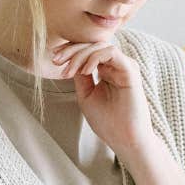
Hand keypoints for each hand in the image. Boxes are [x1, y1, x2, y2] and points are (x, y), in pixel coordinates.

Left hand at [51, 38, 153, 154]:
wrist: (124, 139)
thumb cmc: (108, 122)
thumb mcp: (86, 95)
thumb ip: (80, 76)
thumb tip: (70, 59)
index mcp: (107, 71)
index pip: (88, 51)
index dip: (70, 51)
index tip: (54, 60)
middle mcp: (116, 66)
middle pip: (92, 45)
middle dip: (71, 50)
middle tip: (56, 60)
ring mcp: (124, 66)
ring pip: (100, 46)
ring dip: (80, 55)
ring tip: (69, 71)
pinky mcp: (130, 70)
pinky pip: (111, 52)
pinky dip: (94, 58)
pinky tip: (85, 71)